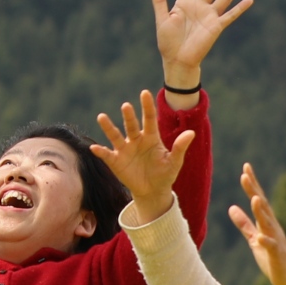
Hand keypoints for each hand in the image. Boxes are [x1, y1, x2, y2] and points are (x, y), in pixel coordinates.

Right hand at [91, 91, 196, 220]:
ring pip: (115, 136)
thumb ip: (180, 147)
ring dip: (108, 127)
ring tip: (102, 117)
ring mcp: (125, 150)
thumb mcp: (174, 162)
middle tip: (126, 106)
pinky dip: (100, 151)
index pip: (149, 119)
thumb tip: (191, 133)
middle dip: (129, 116)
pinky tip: (94, 147)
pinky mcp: (116, 161)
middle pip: (131, 125)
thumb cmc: (165, 174)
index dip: (147, 106)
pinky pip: (107, 155)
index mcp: (151, 137)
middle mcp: (136, 140)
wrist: (153, 191)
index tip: (145, 93)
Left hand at [151, 0, 251, 92]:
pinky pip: (230, 15)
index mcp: (183, 3)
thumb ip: (160, 4)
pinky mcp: (216, 26)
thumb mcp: (162, 21)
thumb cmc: (167, 42)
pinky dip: (240, 8)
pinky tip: (250, 0)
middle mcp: (199, 6)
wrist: (178, 60)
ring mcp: (209, 15)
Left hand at [228, 163, 285, 284]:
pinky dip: (265, 241)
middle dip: (254, 189)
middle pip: (262, 206)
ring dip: (261, 211)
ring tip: (255, 198)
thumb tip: (231, 207)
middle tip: (246, 173)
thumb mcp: (254, 239)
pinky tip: (259, 237)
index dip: (252, 184)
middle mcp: (273, 227)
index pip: (258, 200)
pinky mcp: (277, 255)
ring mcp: (276, 240)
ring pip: (268, 223)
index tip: (245, 167)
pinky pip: (271, 246)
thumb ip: (244, 224)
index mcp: (266, 223)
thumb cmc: (272, 259)